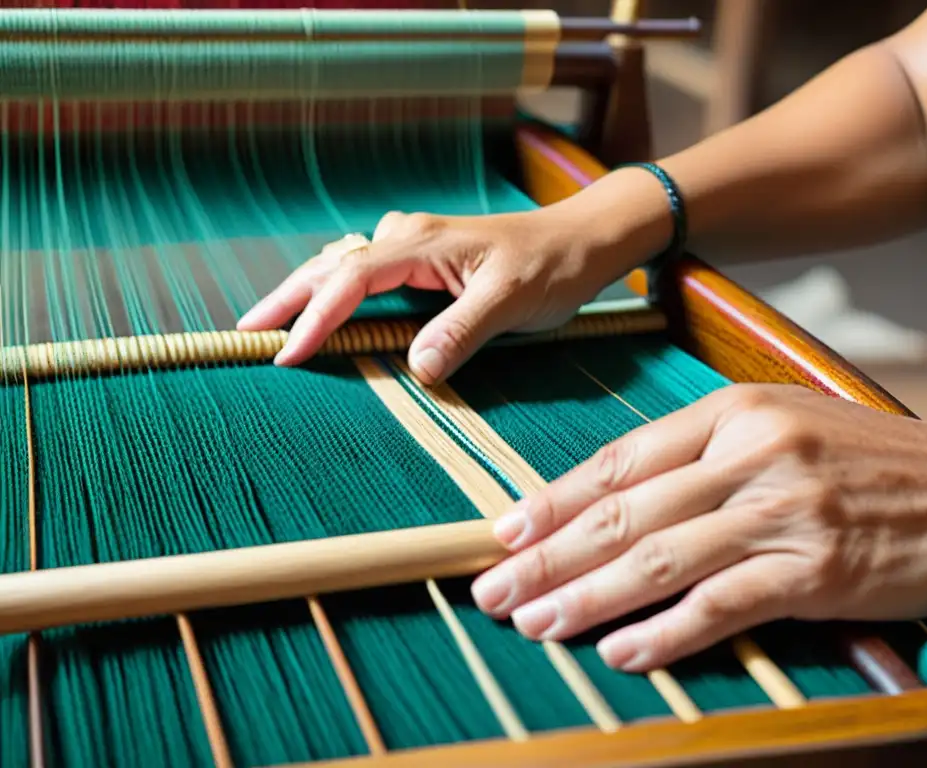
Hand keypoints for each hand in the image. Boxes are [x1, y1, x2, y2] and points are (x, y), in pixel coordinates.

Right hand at [236, 205, 638, 383]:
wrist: (580, 241)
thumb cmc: (551, 268)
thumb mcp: (512, 301)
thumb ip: (462, 330)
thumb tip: (417, 368)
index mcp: (422, 244)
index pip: (351, 280)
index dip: (315, 317)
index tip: (286, 354)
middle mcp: (409, 238)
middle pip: (330, 266)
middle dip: (285, 299)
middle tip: (243, 331)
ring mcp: (414, 247)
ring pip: (342, 267)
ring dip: (304, 293)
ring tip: (268, 324)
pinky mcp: (423, 261)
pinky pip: (364, 274)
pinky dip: (334, 293)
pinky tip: (323, 310)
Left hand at [470, 384, 926, 671]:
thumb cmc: (861, 457)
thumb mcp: (776, 422)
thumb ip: (697, 449)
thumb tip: (611, 494)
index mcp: (732, 412)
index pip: (620, 461)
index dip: (555, 500)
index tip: (507, 532)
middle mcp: (749, 456)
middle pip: (624, 512)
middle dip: (550, 556)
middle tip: (496, 588)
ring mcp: (781, 512)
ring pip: (660, 559)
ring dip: (588, 597)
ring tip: (537, 622)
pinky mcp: (814, 569)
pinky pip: (721, 604)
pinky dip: (666, 632)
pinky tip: (621, 651)